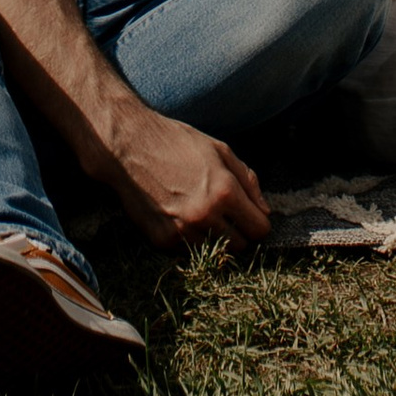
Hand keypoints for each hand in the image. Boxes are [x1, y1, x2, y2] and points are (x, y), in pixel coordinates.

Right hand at [104, 104, 270, 251]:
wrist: (130, 147)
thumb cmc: (177, 143)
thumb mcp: (219, 150)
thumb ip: (248, 180)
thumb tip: (266, 212)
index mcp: (225, 191)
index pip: (259, 229)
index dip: (258, 223)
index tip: (250, 216)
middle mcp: (205, 215)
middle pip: (240, 246)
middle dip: (238, 232)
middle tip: (225, 214)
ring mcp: (183, 231)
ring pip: (215, 252)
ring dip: (214, 237)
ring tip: (200, 212)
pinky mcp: (163, 241)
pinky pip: (189, 252)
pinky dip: (190, 239)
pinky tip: (180, 215)